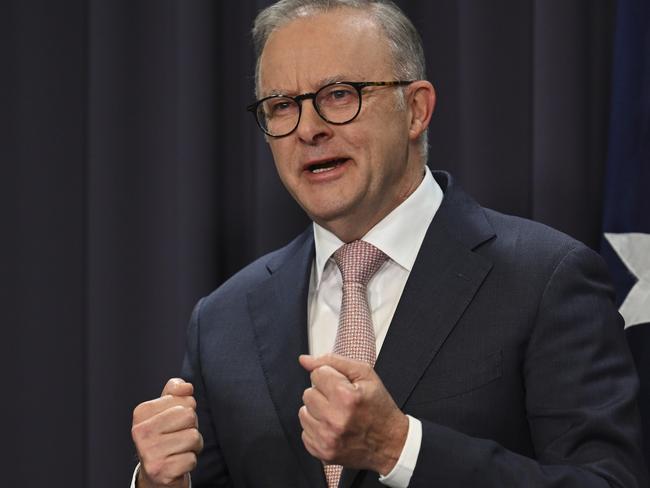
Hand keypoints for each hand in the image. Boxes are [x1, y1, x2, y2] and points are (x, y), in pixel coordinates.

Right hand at [131, 378, 202, 487]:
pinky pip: (192, 459)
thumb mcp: (166, 408)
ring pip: (194, 437)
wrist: (156, 470)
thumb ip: (175, 390)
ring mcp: (150, 453)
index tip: (175, 421)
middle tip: (179, 435)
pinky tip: (178, 462)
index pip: (186, 400)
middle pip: (190, 416)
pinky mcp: (160, 471)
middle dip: (191, 426)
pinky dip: (190, 460)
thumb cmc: (165, 434)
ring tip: (180, 448)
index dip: (188, 410)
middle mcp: (141, 432)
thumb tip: (186, 387)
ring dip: (194, 444)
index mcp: (142, 412)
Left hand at [298, 354, 407, 474]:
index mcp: (346, 397)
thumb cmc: (378, 407)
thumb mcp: (365, 375)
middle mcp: (335, 419)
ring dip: (318, 411)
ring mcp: (327, 438)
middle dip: (323, 394)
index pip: (317, 374)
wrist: (389, 443)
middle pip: (308, 393)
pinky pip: (305, 431)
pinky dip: (317, 428)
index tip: (343, 386)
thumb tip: (304, 360)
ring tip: (337, 415)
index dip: (331, 377)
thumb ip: (333, 361)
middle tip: (342, 401)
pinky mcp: (321, 451)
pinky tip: (333, 428)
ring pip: (303, 412)